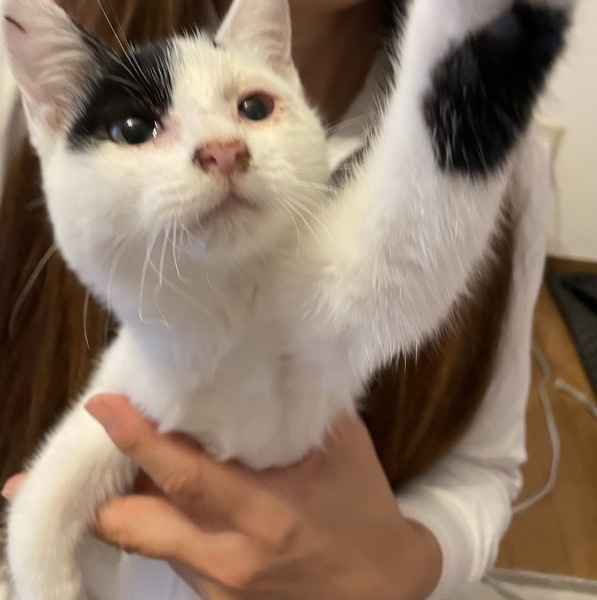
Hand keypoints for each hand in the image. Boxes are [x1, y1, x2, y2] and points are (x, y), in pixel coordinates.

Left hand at [84, 394, 441, 599]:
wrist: (379, 591)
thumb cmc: (364, 511)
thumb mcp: (343, 449)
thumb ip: (300, 409)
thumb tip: (266, 368)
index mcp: (266, 514)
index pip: (185, 476)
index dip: (138, 440)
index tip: (104, 405)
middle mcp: (230, 558)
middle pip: (134, 526)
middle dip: (107, 484)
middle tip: (108, 441)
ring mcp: (218, 588)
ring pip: (144, 541)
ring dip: (135, 500)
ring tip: (145, 465)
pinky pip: (169, 555)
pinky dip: (163, 523)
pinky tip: (184, 501)